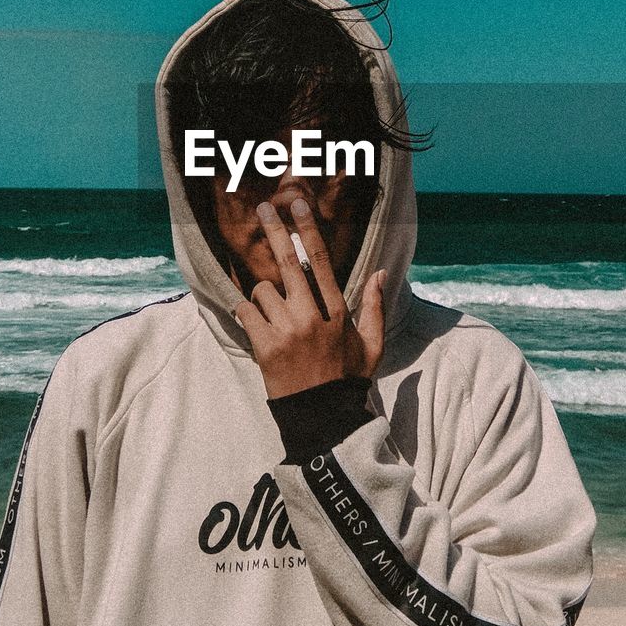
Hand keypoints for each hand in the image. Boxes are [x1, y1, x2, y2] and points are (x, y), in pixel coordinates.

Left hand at [234, 197, 385, 398]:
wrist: (323, 418)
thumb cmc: (348, 379)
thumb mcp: (372, 346)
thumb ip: (374, 307)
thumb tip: (380, 273)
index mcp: (337, 313)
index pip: (321, 262)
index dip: (308, 230)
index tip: (297, 206)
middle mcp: (311, 317)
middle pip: (288, 263)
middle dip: (274, 232)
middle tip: (263, 209)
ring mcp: (286, 332)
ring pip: (263, 291)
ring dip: (263, 296)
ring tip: (273, 317)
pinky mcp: (264, 347)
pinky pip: (245, 313)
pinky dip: (246, 312)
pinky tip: (255, 322)